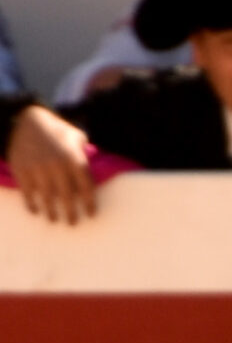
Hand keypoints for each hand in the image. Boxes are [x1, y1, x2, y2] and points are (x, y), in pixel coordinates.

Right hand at [7, 106, 100, 223]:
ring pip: (46, 196)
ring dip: (51, 211)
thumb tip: (98, 169)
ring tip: (54, 220)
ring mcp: (37, 167)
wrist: (28, 119)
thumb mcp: (77, 137)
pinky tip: (35, 211)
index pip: (85, 187)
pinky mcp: (21, 168)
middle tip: (72, 223)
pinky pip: (27, 191)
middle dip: (71, 212)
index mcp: (73, 158)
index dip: (89, 203)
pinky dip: (31, 203)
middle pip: (66, 196)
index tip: (91, 214)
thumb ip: (86, 155)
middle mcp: (56, 165)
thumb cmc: (58, 130)